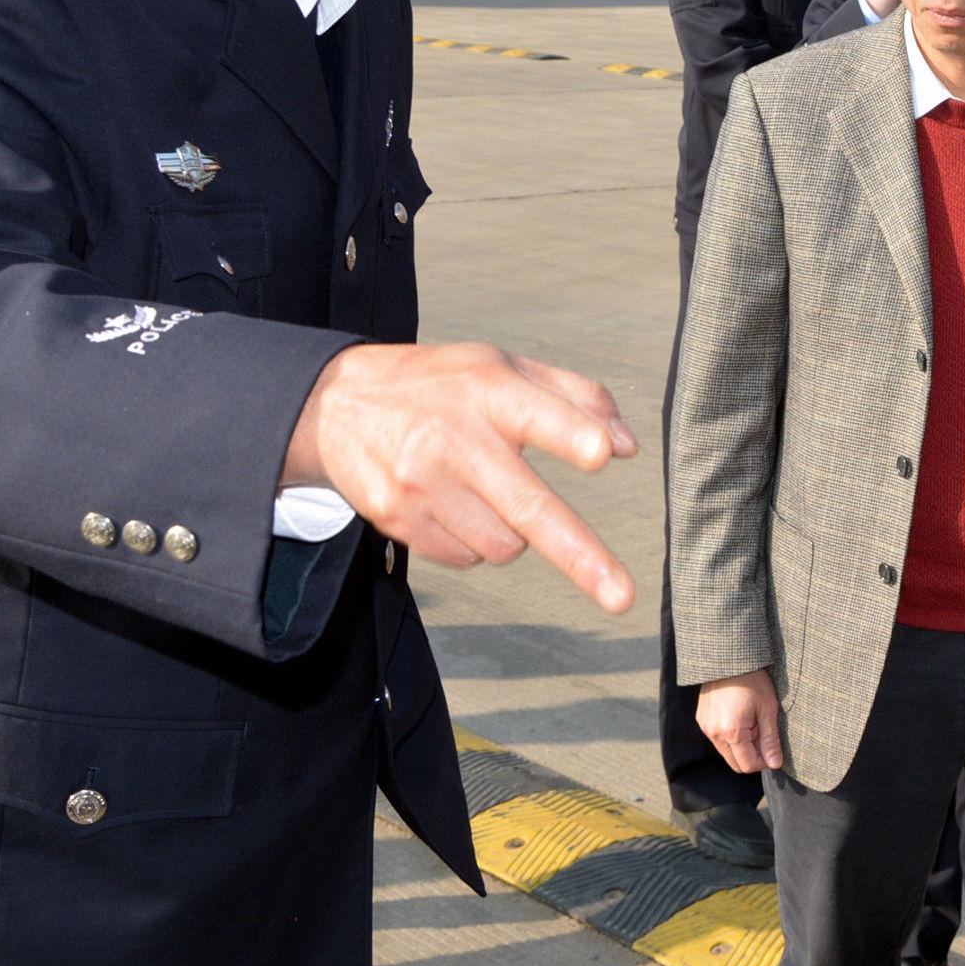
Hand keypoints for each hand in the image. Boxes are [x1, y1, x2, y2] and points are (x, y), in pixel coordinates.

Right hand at [283, 341, 636, 607]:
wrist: (337, 405)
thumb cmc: (440, 385)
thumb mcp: (503, 367)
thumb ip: (574, 397)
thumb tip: (627, 446)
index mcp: (489, 391)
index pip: (538, 414)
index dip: (572, 435)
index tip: (600, 455)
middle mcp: (455, 440)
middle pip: (527, 507)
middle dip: (580, 556)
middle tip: (621, 598)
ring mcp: (422, 484)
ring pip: (505, 544)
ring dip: (514, 531)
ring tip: (485, 488)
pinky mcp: (397, 519)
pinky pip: (467, 557)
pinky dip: (475, 541)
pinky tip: (452, 503)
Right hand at [697, 669, 783, 773]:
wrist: (728, 658)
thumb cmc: (752, 680)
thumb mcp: (767, 709)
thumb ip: (770, 740)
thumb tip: (775, 764)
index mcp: (732, 732)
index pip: (747, 765)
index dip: (763, 761)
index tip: (772, 748)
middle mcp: (714, 733)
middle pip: (735, 763)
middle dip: (752, 755)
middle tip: (762, 733)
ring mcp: (705, 727)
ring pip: (726, 752)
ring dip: (741, 746)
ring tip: (751, 722)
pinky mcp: (702, 720)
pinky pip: (717, 739)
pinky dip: (730, 736)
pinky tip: (739, 716)